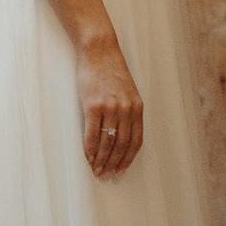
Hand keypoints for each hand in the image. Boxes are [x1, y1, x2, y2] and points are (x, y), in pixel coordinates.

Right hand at [76, 36, 143, 177]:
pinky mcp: (93, 106)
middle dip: (114, 163)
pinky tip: (88, 157)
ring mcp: (110, 108)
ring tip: (96, 169)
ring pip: (107, 143)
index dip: (128, 158)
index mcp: (137, 107)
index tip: (121, 169)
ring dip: (101, 160)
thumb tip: (122, 134)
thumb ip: (128, 110)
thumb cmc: (111, 70)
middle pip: (121, 145)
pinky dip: (90, 149)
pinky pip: (92, 134)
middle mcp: (126, 109)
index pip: (136, 140)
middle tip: (105, 174)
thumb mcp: (127, 91)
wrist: (99, 51)